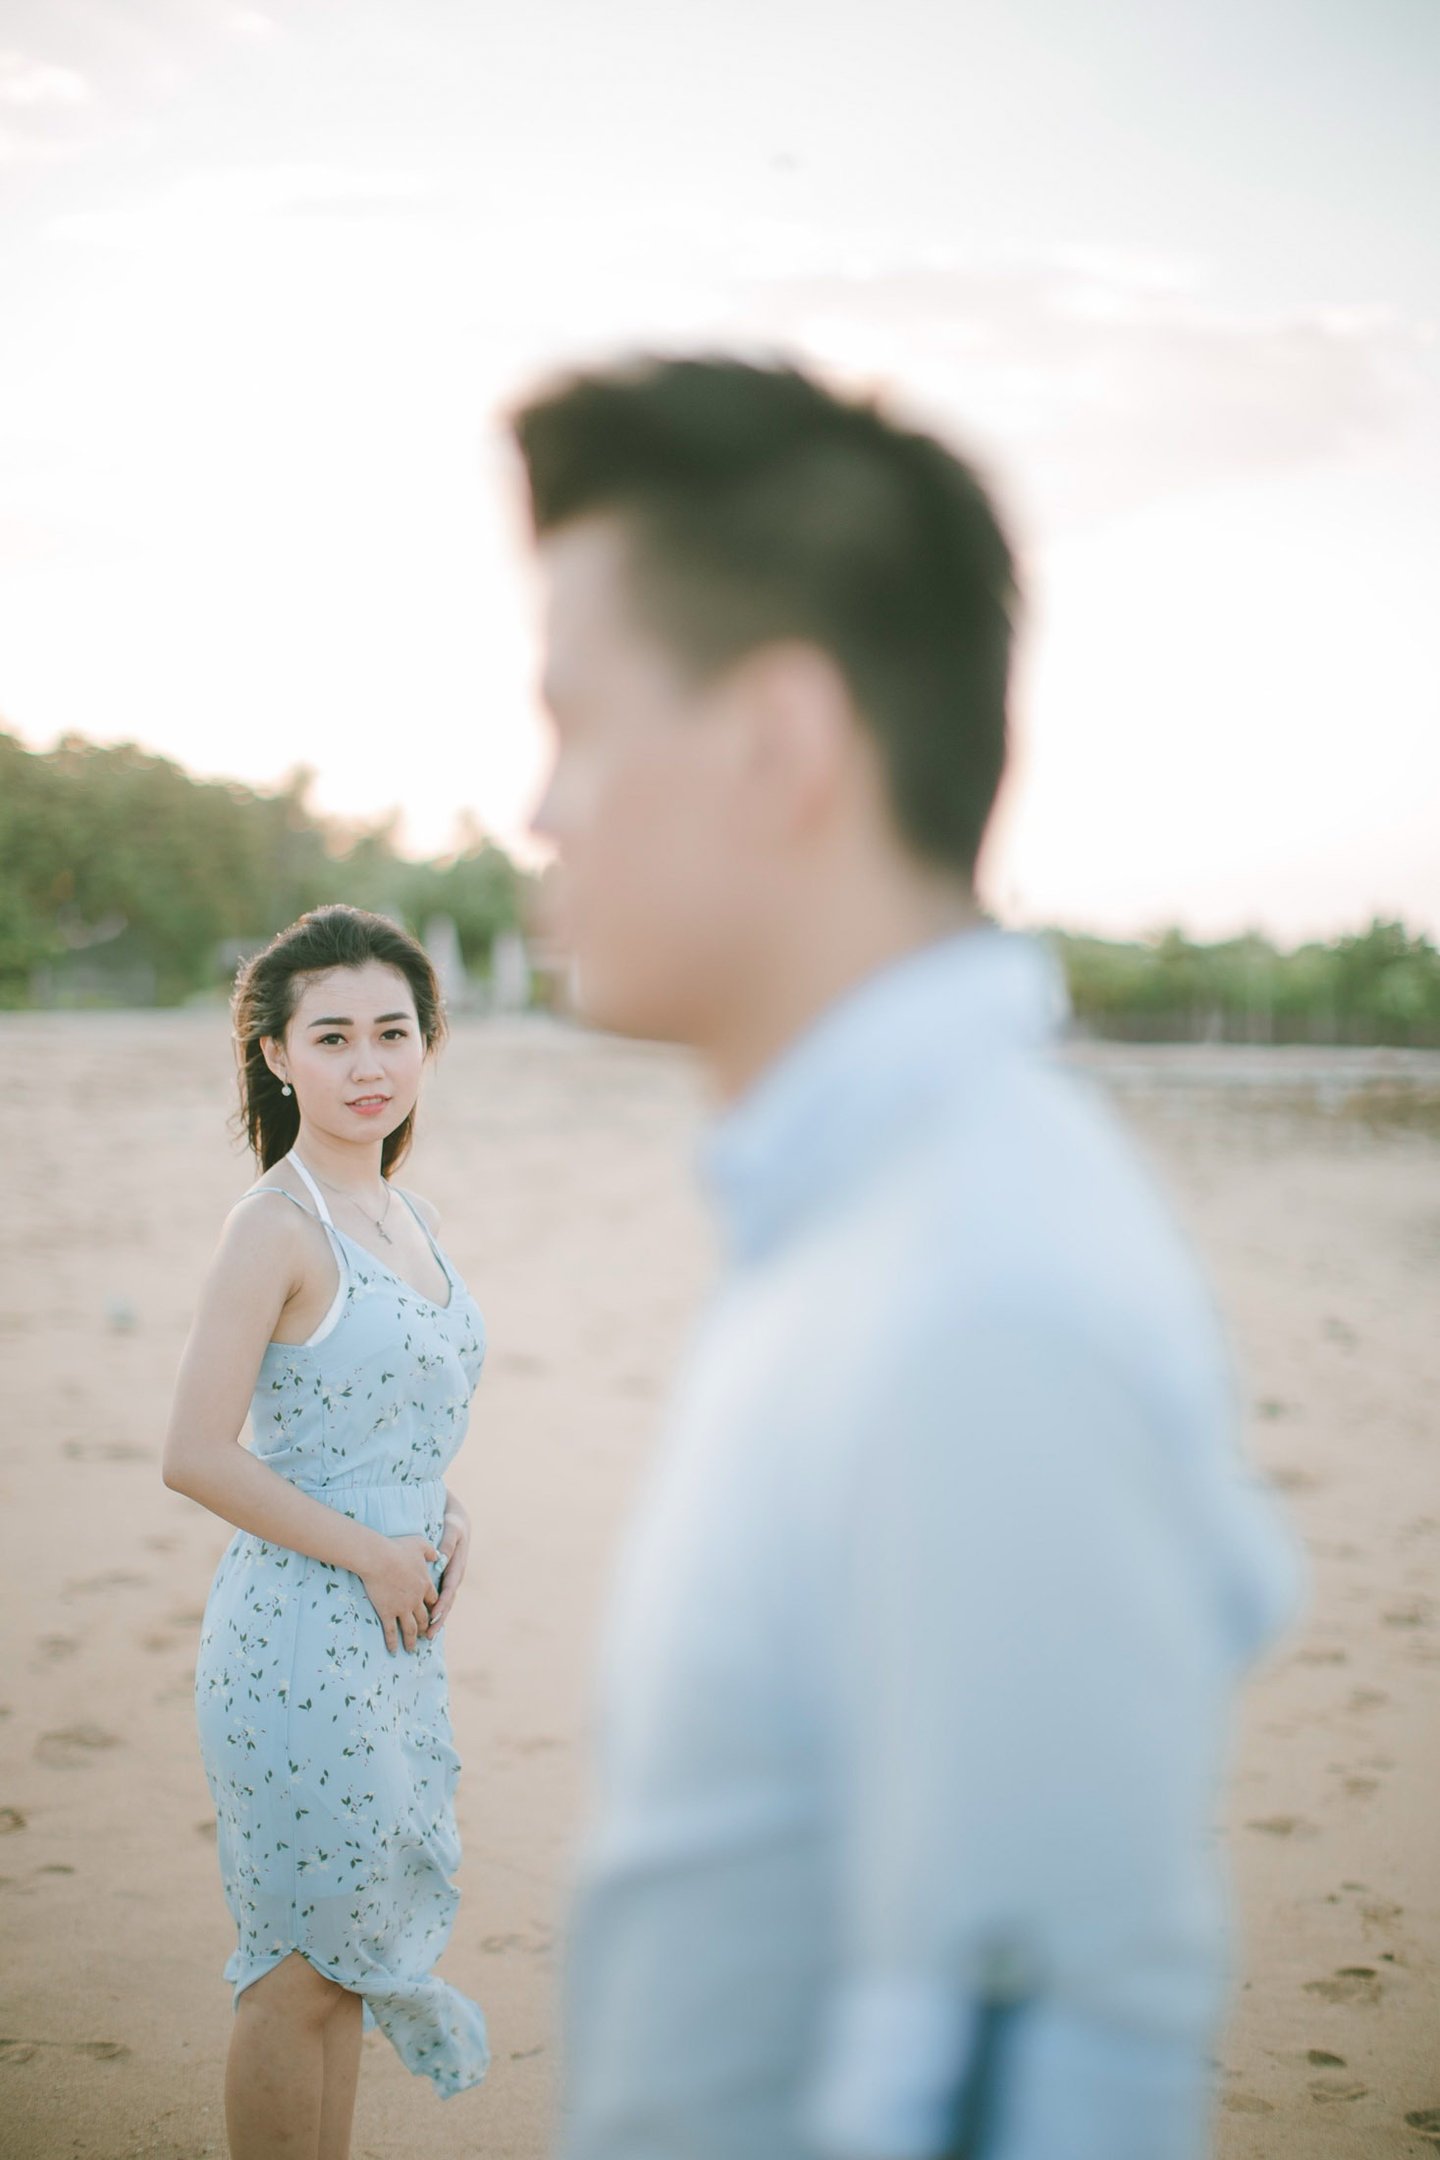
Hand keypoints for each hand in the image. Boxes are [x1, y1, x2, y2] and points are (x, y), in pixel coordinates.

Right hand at [357, 1532, 441, 1653]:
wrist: (378, 1558)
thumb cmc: (397, 1548)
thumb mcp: (419, 1544)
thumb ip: (430, 1551)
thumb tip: (438, 1555)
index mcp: (424, 1584)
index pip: (433, 1600)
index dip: (434, 1608)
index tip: (434, 1615)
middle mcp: (416, 1599)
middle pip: (424, 1617)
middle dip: (426, 1627)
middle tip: (426, 1636)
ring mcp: (402, 1608)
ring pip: (410, 1628)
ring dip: (412, 1640)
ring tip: (412, 1650)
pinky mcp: (387, 1612)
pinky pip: (391, 1631)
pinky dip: (393, 1643)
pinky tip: (393, 1651)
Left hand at [427, 1500, 470, 1632]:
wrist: (458, 1520)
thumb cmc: (454, 1523)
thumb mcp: (453, 1529)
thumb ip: (447, 1543)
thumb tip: (441, 1559)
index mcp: (458, 1566)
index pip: (449, 1589)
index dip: (441, 1603)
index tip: (433, 1615)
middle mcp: (455, 1575)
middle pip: (447, 1602)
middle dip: (438, 1619)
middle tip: (429, 1634)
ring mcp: (451, 1578)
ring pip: (444, 1602)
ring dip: (436, 1619)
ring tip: (428, 1635)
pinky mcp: (445, 1578)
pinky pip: (440, 1597)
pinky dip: (434, 1610)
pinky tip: (427, 1621)